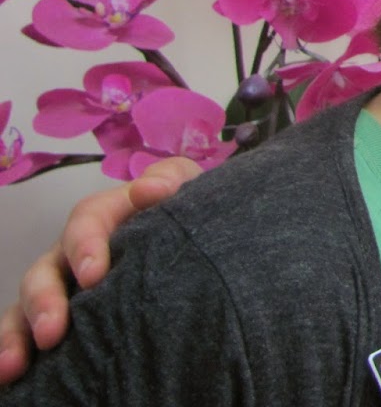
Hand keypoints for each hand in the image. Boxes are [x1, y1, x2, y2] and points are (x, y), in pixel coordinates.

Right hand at [0, 156, 198, 384]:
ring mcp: (61, 286)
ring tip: (14, 365)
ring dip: (16, 334)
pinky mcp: (59, 318)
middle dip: (43, 301)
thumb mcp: (183, 187)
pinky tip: (12, 377)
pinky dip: (13, 351)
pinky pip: (25, 334)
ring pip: (26, 307)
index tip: (93, 276)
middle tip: (52, 331)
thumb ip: (170, 179)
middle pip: (45, 270)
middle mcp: (72, 252)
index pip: (85, 223)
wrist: (187, 236)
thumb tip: (150, 188)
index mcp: (103, 216)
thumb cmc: (180, 208)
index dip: (85, 246)